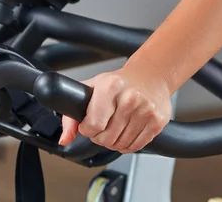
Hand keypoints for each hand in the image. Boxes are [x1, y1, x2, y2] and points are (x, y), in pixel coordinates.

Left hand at [58, 64, 172, 153]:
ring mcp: (145, 110)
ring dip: (113, 142)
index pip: (94, 124)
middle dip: (99, 137)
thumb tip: (65, 139)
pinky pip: (136, 146)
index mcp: (110, 87)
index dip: (87, 130)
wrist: (150, 75)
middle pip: (107, 138)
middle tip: (102, 126)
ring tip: (114, 127)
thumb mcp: (91, 89)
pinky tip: (126, 132)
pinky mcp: (157, 121)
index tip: (88, 125)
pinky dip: (127, 145)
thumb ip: (71, 116)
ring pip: (120, 145)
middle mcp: (130, 98)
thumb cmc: (118, 83)